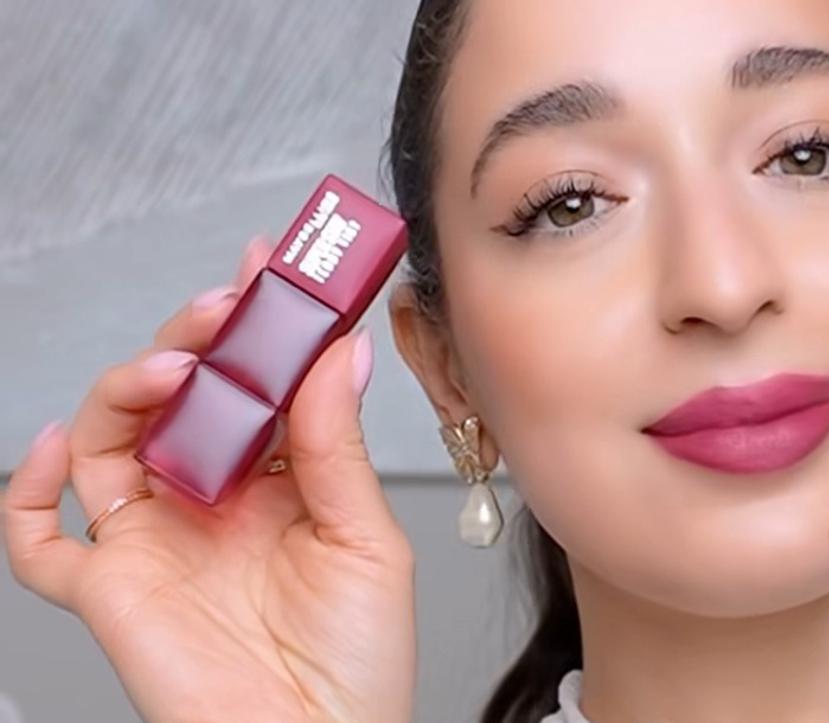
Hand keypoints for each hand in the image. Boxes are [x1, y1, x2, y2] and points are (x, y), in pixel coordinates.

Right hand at [4, 237, 416, 722]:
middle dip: (198, 337)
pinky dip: (29, 489)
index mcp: (282, 482)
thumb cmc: (356, 663)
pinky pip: (39, 539)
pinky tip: (60, 444)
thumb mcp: (365, 539)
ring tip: (172, 365)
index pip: (260, 384)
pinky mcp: (111, 587)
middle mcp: (214, 500)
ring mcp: (157, 538)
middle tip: (227, 307)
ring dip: (128, 386)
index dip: (261, 325)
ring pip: (111, 438)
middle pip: (181, 396)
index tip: (274, 268)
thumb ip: (337, 446)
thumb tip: (335, 352)